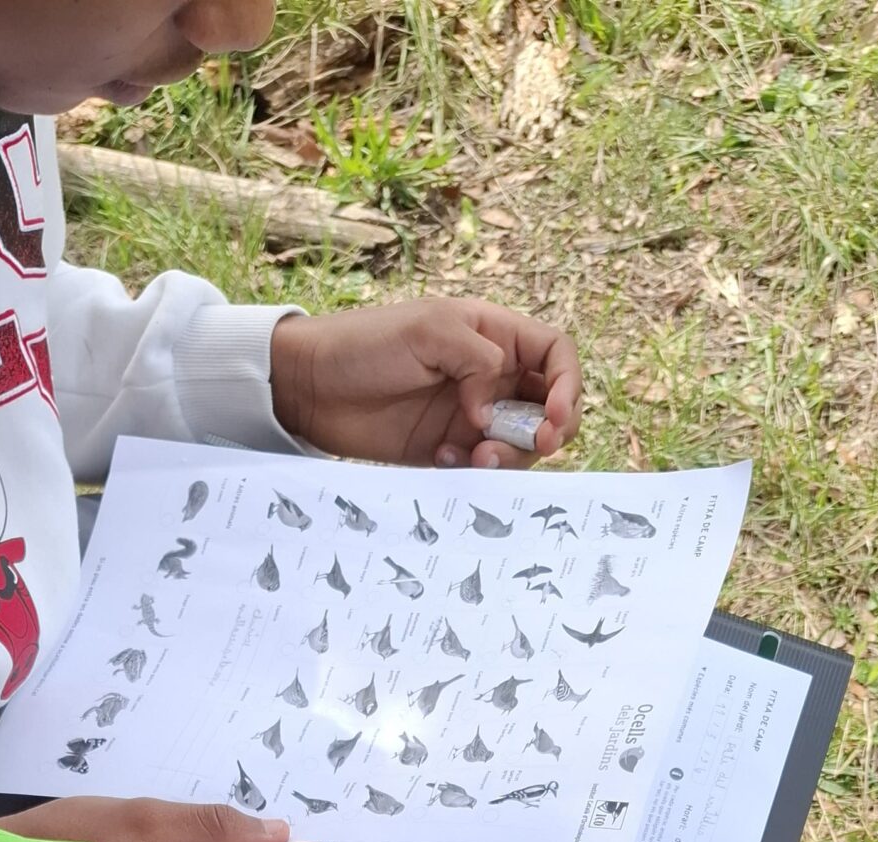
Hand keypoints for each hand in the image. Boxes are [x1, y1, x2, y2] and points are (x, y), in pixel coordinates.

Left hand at [270, 301, 580, 468]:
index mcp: (494, 335)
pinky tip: (444, 460)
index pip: (555, 356)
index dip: (567, 385)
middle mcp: (490, 377)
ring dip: (512, 456)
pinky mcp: (448, 452)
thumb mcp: (427, 332)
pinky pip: (483, 470)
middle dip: (551, 430)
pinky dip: (477, 473)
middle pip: (549, 407)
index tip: (552, 415)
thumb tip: (493, 410)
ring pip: (521, 444)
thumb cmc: (365, 344)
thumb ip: (477, 360)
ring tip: (476, 457)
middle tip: (532, 444)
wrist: (310, 387)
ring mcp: (470, 417)